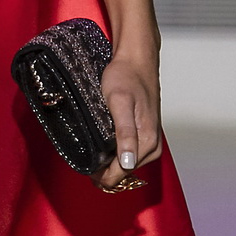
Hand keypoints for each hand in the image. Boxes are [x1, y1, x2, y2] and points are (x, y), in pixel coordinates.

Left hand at [92, 52, 162, 191]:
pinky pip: (127, 156)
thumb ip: (125, 134)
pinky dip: (113, 154)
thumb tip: (128, 163)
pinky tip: (102, 143)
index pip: (120, 175)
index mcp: (148, 142)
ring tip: (92, 146)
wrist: (135, 61)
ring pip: (124, 167)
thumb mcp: (119, 103)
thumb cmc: (126, 76)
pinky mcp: (145, 137)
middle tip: (85, 152)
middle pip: (122, 174)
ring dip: (107, 162)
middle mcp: (152, 146)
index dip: (99, 174)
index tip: (83, 165)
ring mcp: (150, 143)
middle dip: (102, 169)